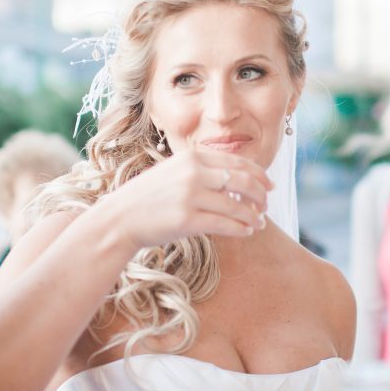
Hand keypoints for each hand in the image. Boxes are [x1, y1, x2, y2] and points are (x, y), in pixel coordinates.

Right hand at [102, 148, 271, 248]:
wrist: (120, 218)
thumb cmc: (148, 198)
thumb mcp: (174, 172)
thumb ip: (202, 171)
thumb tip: (238, 180)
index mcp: (192, 157)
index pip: (237, 162)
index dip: (259, 174)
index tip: (270, 186)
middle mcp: (194, 173)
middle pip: (243, 181)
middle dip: (260, 195)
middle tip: (266, 206)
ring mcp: (191, 196)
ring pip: (237, 205)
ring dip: (253, 216)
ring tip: (259, 224)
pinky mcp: (188, 220)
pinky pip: (225, 224)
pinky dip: (241, 229)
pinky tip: (247, 232)